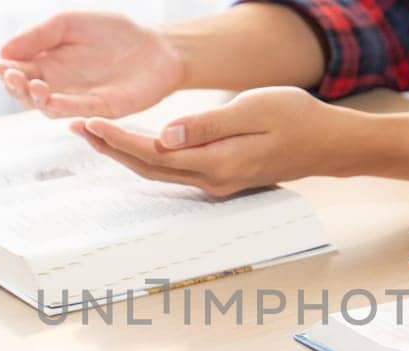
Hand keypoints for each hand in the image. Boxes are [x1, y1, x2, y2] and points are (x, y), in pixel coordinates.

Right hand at [0, 12, 183, 117]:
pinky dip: (67, 108)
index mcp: (47, 63)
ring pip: (49, 108)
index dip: (6, 71)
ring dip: (39, 100)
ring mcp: (79, 100)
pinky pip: (80, 112)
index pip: (18, 71)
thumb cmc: (112, 32)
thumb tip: (3, 50)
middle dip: (17, 88)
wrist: (156, 45)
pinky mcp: (103, 110)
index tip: (0, 65)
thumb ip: (39, 35)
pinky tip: (55, 101)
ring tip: (36, 87)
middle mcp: (59, 85)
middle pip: (27, 95)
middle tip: (14, 77)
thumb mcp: (69, 23)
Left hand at [70, 87, 358, 196]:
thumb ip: (207, 124)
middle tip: (77, 127)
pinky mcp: (222, 178)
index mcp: (217, 162)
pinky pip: (174, 171)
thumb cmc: (299, 118)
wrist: (331, 144)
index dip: (118, 139)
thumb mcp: (254, 109)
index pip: (154, 153)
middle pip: (148, 168)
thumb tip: (164, 136)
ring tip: (96, 136)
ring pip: (159, 172)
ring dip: (125, 155)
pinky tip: (134, 145)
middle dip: (110, 148)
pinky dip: (148, 158)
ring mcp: (217, 183)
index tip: (89, 122)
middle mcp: (212, 181)